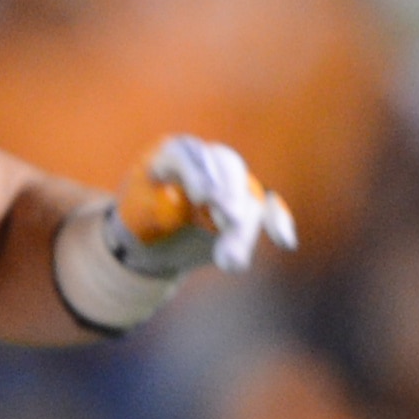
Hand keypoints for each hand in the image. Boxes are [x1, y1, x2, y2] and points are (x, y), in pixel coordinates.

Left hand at [59, 138, 300, 335]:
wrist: (154, 243)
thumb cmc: (139, 225)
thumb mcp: (134, 218)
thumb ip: (153, 210)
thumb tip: (177, 204)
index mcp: (171, 154)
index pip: (187, 154)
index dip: (198, 173)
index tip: (204, 198)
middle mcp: (205, 160)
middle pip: (227, 170)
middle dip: (230, 198)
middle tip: (228, 224)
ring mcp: (229, 182)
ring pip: (249, 195)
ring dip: (245, 229)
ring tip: (230, 264)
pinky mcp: (246, 205)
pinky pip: (268, 208)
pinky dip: (277, 221)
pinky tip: (284, 241)